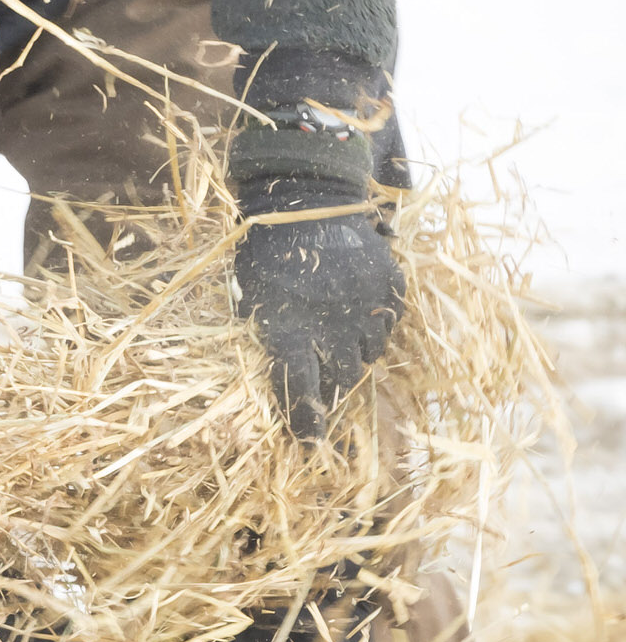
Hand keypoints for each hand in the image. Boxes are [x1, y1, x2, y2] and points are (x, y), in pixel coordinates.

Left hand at [233, 176, 404, 437]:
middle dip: (333, 378)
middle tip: (323, 365)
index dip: (306, 420)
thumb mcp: (251, 296)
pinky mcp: (388, 284)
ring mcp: (364, 303)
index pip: (300, 389)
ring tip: (337, 328)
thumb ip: (269, 336)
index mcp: (288, 326)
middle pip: (342, 375)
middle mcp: (330, 322)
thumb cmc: (265, 250)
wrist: (303, 196)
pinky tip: (357, 305)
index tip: (311, 445)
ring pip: (369, 351)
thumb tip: (289, 379)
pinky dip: (376, 321)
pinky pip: (390, 321)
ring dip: (355, 349)